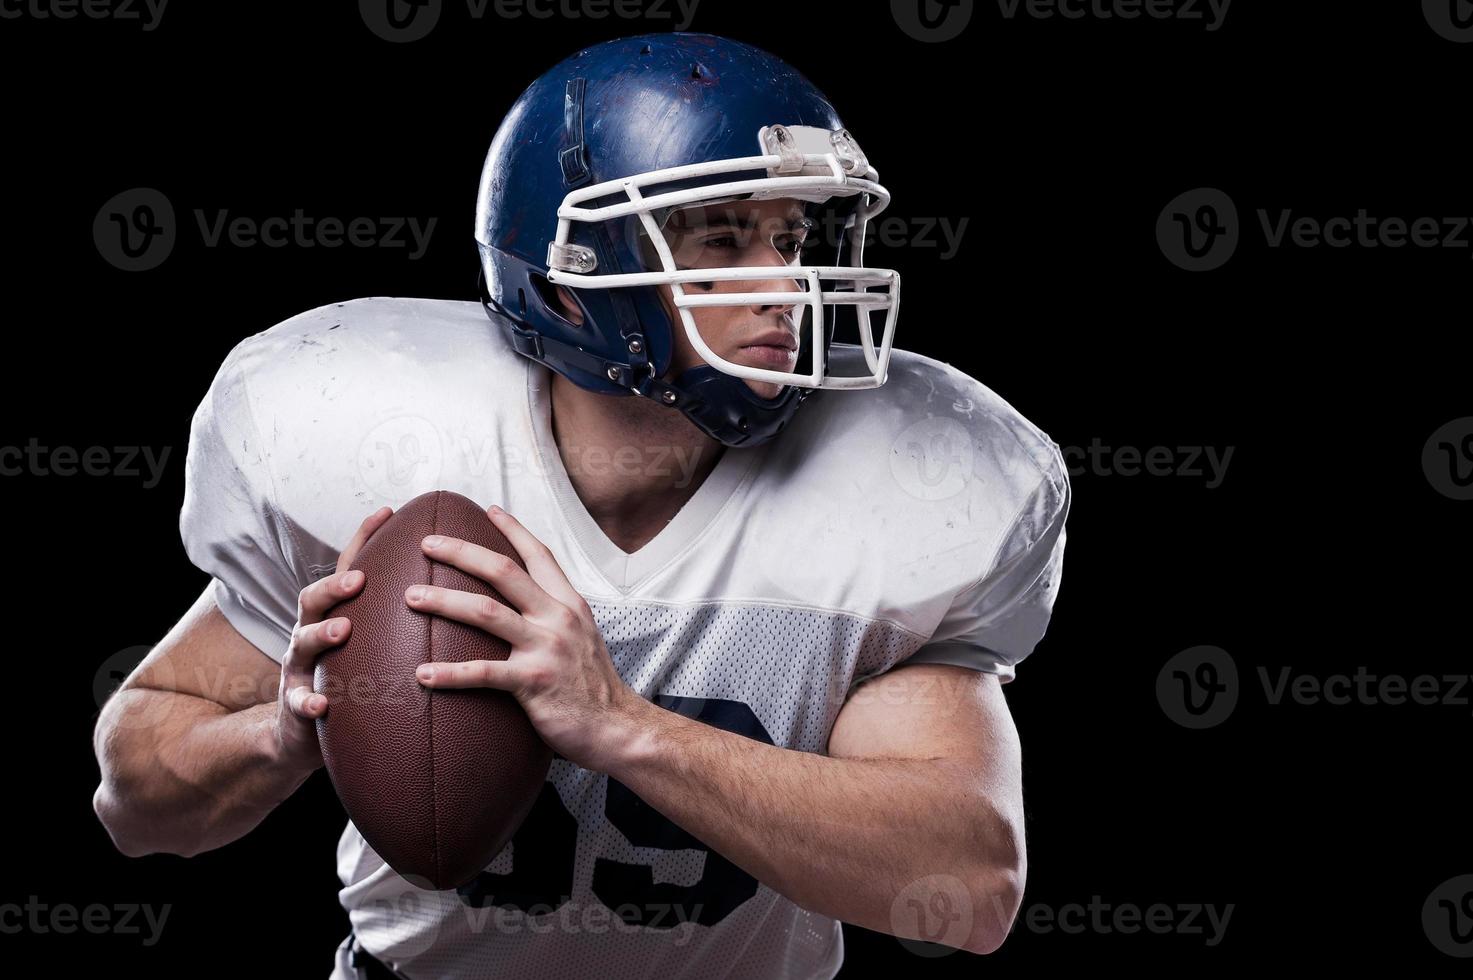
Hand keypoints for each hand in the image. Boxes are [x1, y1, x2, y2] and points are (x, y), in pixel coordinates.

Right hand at [273, 505, 392, 773]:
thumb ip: (401, 613)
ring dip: (321, 634)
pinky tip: (322, 704)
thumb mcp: (374, 640)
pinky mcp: (295, 704)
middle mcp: (311, 631)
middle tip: (360, 579)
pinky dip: (308, 701)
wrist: (306, 731)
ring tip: (342, 630)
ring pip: (302, 642)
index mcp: (337, 612)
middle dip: (335, 585)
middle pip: (314, 597)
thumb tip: (458, 581)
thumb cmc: (355, 677)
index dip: (362, 538)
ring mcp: (300, 667)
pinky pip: (298, 701)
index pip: (347, 566)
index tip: (388, 511)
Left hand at [407, 505, 642, 772]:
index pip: (540, 555)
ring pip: (486, 612)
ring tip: (410, 597)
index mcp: (570, 605)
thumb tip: (523, 609)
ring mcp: (546, 648)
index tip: (488, 509)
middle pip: (504, 571)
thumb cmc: (593, 688)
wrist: (618, 727)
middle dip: (462, 552)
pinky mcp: (534, 681)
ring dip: (443, 601)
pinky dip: (450, 673)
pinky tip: (422, 675)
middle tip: (426, 543)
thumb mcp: (581, 640)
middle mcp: (559, 618)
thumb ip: (554, 620)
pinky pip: (484, 673)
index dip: (513, 530)